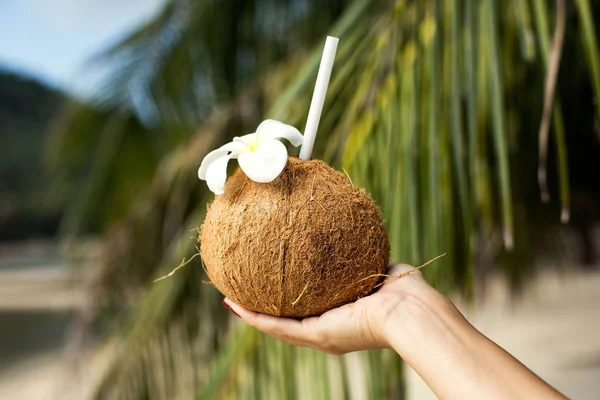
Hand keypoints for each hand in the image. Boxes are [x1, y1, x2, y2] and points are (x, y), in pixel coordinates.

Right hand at [222, 264, 441, 354]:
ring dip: (251, 314)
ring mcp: (319, 334)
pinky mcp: (315, 334)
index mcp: (339, 315)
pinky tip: (236, 305)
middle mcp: (326, 329)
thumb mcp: (376, 267)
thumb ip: (361, 255)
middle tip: (243, 293)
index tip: (269, 284)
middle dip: (263, 307)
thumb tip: (353, 234)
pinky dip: (255, 317)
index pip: (306, 307)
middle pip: (286, 319)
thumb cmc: (403, 290)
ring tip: (230, 300)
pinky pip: (277, 326)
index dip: (285, 298)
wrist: (409, 310)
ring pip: (276, 326)